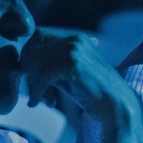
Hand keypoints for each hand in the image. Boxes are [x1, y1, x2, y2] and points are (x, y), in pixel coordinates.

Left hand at [21, 33, 142, 142]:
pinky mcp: (74, 62)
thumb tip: (25, 64)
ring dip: (34, 83)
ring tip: (40, 99)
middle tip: (34, 92)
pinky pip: (43, 74)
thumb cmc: (93, 95)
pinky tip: (38, 102)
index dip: (30, 55)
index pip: (39, 36)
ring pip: (37, 61)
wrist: (117, 106)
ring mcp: (75, 49)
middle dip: (29, 69)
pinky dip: (37, 90)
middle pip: (35, 46)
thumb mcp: (68, 75)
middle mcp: (75, 39)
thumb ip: (50, 66)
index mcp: (75, 38)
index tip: (31, 77)